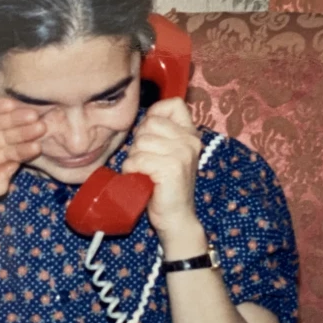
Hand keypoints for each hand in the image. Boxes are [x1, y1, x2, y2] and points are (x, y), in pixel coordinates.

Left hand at [121, 98, 203, 239]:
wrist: (175, 218)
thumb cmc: (164, 186)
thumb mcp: (167, 153)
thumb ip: (160, 133)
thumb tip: (143, 117)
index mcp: (191, 134)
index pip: (173, 104)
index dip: (155, 115)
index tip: (151, 134)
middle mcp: (190, 141)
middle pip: (149, 123)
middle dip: (139, 142)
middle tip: (146, 162)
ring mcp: (183, 154)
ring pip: (141, 142)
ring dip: (134, 159)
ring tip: (145, 172)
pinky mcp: (172, 168)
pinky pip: (137, 160)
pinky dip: (132, 170)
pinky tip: (141, 180)